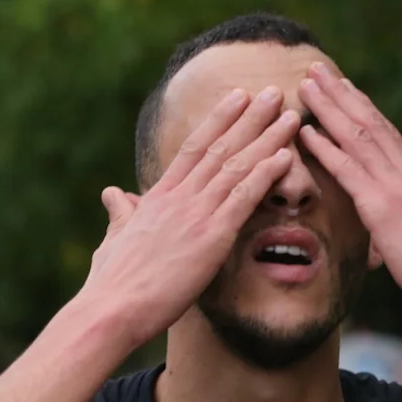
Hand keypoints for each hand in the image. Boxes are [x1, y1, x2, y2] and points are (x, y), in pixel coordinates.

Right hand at [78, 87, 299, 346]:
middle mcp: (179, 197)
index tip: (238, 98)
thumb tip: (111, 193)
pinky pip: (244, 198)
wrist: (111, 308)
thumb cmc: (110, 282)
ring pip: (236, 165)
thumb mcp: (114, 238)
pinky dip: (265, 174)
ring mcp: (195, 214)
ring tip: (290, 115)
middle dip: (250, 117)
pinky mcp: (211, 237)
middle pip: (220, 146)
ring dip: (267, 138)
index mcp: (158, 196)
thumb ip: (119, 212)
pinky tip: (285, 156)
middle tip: (274, 92)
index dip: (219, 120)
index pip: (194, 147)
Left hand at [297, 63, 401, 329]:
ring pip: (358, 137)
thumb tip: (394, 214)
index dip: (362, 106)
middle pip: (369, 123)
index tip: (344, 86)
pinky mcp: (383, 209)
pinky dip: (326, 149)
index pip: (387, 133)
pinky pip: (349, 171)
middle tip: (318, 69)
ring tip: (307, 85)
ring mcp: (396, 188)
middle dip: (342, 94)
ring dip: (329, 108)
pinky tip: (307, 133)